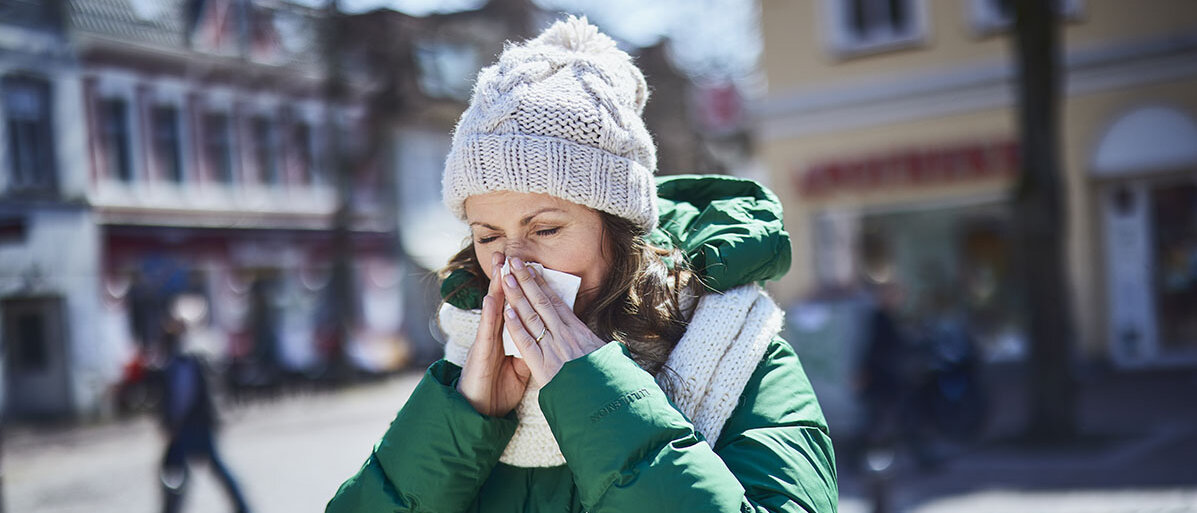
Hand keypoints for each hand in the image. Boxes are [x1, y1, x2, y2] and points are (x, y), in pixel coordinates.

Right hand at [456, 252, 531, 416]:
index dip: (518, 287)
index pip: (512, 307)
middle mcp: (493, 336)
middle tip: (506, 253)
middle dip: (504, 277)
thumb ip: (529, 352)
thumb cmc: (496, 391)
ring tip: (500, 267)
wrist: (477, 413)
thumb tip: (543, 342)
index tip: (524, 266)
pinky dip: (490, 316)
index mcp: (503, 338)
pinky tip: (492, 300)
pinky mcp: (481, 356)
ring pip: (492, 311)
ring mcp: (485, 343)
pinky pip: (486, 334)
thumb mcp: (519, 370)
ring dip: (496, 288)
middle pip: (501, 302)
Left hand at [501, 257, 606, 384]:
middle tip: (513, 262)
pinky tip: (506, 311)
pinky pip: (527, 343)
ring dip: (516, 296)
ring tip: (505, 277)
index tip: (531, 268)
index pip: (556, 302)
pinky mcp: (544, 366)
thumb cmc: (608, 380)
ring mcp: (553, 349)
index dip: (541, 283)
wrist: (605, 401)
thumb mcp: (605, 356)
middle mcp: (565, 335)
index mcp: (578, 331)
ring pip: (531, 317)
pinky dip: (516, 327)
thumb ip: (596, 345)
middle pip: (541, 302)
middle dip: (525, 280)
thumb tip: (600, 341)